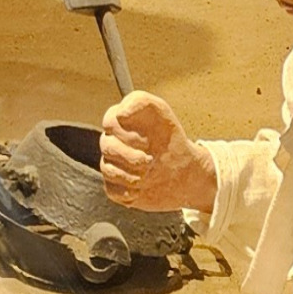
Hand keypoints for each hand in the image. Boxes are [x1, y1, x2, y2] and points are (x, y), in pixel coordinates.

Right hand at [98, 91, 213, 213]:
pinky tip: (142, 188)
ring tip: (149, 174)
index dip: (127, 131)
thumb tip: (121, 114)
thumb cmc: (171, 139)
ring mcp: (112, 166)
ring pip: (108, 169)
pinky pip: (112, 190)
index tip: (147, 139)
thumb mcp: (161, 112)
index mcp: (120, 124)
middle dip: (131, 156)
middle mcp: (113, 144)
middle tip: (150, 160)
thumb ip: (140, 102)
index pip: (110, 122)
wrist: (185, 171)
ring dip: (132, 174)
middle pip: (107, 146)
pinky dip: (129, 191)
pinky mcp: (115, 188)